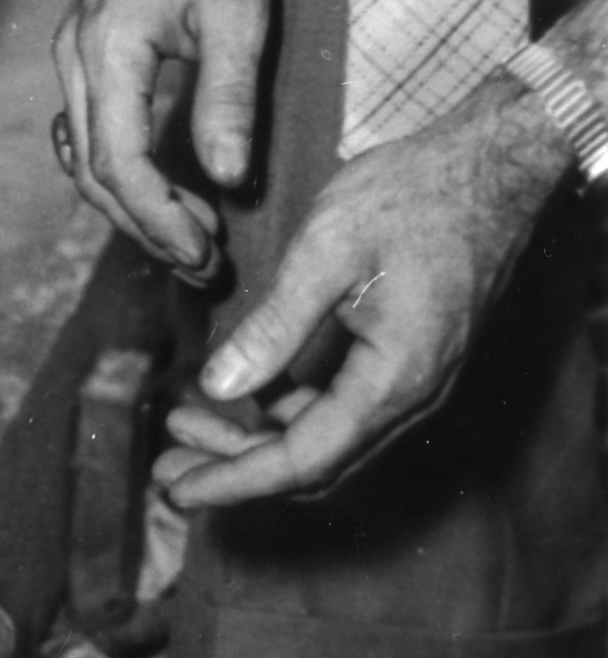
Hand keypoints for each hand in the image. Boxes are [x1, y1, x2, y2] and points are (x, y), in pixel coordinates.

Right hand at [53, 0, 271, 279]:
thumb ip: (228, 99)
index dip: (158, 218)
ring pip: (84, 158)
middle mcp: (74, 59)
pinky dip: (121, 174)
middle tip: (207, 265)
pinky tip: (165, 192)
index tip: (204, 252)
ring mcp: (72, 57)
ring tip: (194, 240)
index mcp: (107, 49)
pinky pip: (89, 132)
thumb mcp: (239, 15)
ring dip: (134, 207)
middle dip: (147, 227)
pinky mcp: (84, 56)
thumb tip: (227, 180)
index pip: (117, 161)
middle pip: (93, 172)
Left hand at [155, 74, 570, 506]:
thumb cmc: (416, 195)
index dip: (234, 481)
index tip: (176, 493)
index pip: (303, 460)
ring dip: (257, 442)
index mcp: (393, 379)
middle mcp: (412, 396)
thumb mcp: (328, 251)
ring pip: (328, 440)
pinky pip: (347, 410)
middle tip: (163, 469)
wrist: (494, 164)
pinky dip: (289, 411)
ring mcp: (417, 381)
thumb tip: (218, 388)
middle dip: (235, 470)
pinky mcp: (413, 359)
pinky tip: (247, 386)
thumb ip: (274, 326)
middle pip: (315, 465)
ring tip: (187, 426)